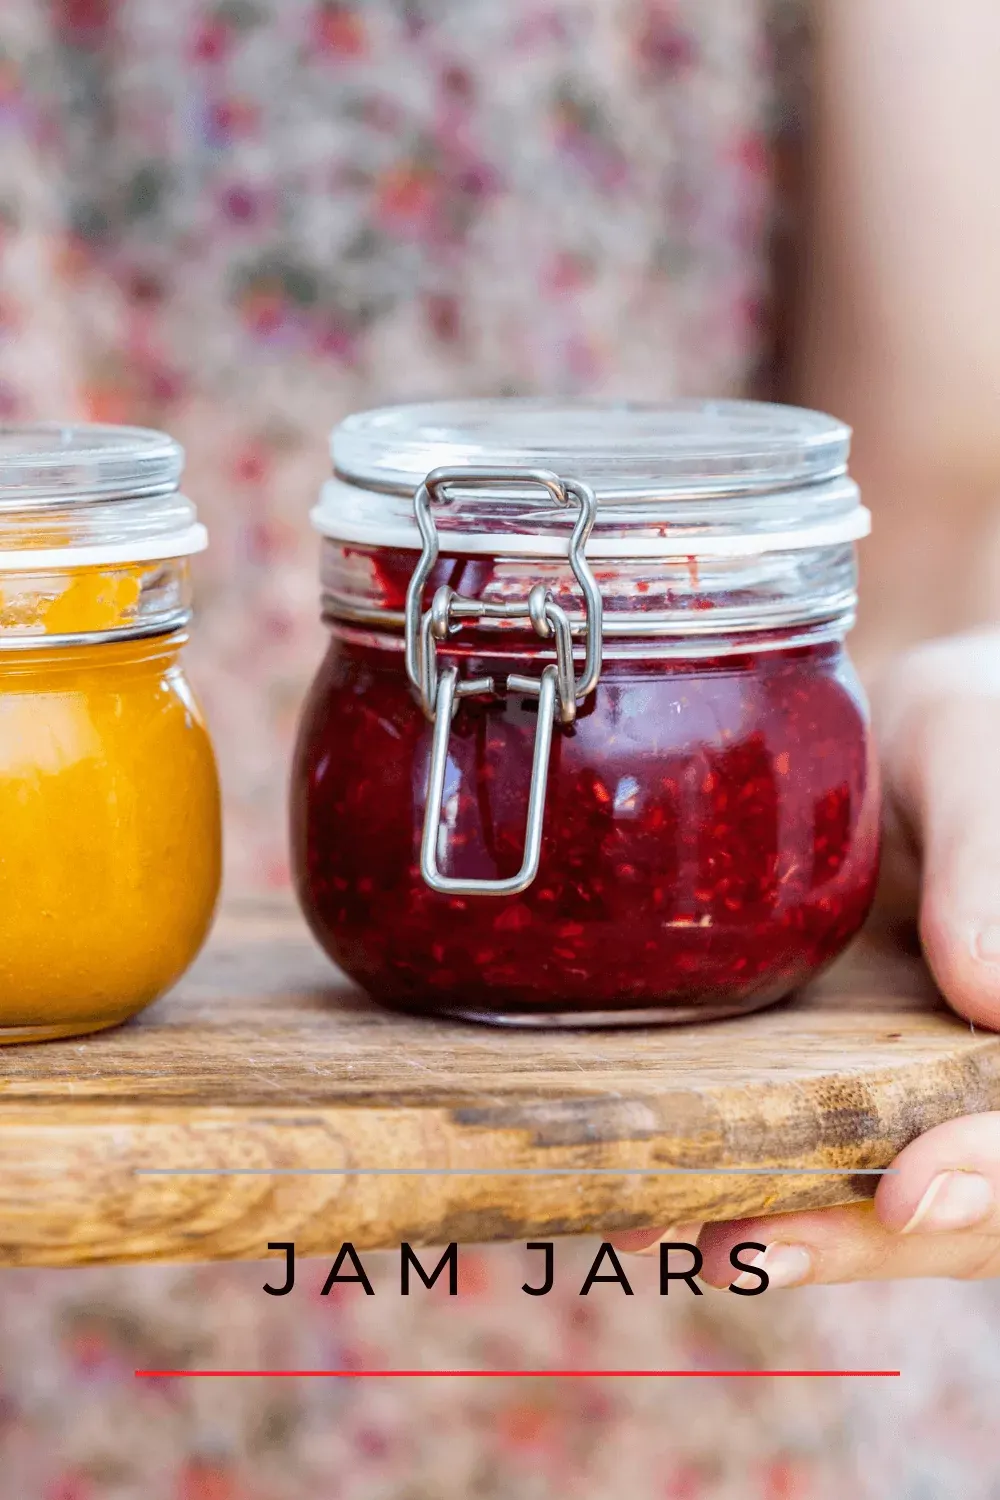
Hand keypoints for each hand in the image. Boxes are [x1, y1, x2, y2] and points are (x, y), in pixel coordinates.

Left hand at [616, 629, 999, 1285]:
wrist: (910, 732)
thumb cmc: (976, 725)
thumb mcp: (978, 752)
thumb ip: (991, 858)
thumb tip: (988, 992)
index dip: (995, 1173)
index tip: (913, 1189)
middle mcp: (992, 1065)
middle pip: (979, 1201)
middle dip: (872, 1237)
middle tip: (756, 1244)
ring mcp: (927, 1078)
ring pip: (897, 1199)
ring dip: (801, 1230)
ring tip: (688, 1236)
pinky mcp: (848, 1070)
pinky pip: (815, 1142)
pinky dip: (752, 1179)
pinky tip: (665, 1195)